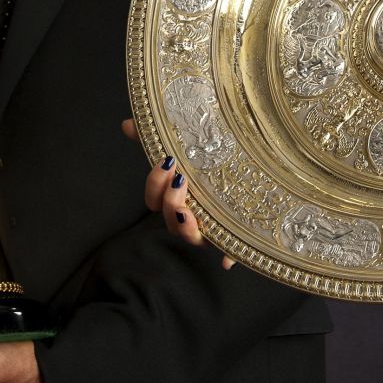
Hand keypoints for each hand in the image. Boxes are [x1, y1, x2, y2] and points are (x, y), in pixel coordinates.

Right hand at [122, 119, 233, 269]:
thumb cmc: (213, 160)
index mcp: (177, 197)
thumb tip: (128, 124)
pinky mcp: (234, 236)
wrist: (254, 170)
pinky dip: (228, 255)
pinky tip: (227, 258)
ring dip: (187, 228)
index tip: (166, 162)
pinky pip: (230, 251)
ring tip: (189, 212)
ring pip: (192, 238)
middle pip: (171, 221)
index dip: (155, 185)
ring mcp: (212, 228)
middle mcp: (192, 216)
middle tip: (180, 181)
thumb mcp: (188, 144)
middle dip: (170, 204)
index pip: (155, 200)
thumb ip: (157, 136)